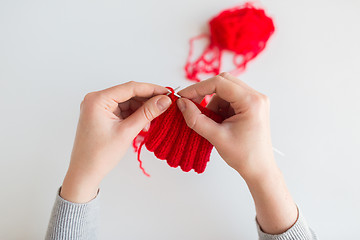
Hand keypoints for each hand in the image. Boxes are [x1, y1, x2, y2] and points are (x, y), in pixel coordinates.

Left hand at [60, 82, 171, 202]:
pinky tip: (144, 123)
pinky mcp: (102, 116)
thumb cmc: (99, 155)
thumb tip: (164, 100)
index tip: (167, 92)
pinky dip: (134, 115)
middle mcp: (96, 100)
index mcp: (98, 100)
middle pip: (129, 94)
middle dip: (147, 100)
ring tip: (154, 119)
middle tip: (165, 105)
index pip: (130, 88)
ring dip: (142, 109)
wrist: (85, 172)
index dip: (151, 89)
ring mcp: (99, 108)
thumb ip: (147, 113)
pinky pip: (123, 110)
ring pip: (127, 102)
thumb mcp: (127, 131)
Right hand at [177, 73, 297, 233]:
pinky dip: (219, 107)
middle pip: (223, 82)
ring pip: (225, 91)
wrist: (259, 169)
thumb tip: (181, 104)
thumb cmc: (244, 156)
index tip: (182, 97)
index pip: (220, 83)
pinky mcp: (251, 106)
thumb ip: (196, 119)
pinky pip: (229, 99)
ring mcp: (255, 101)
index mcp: (251, 101)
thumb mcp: (216, 137)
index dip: (197, 88)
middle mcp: (256, 97)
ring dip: (212, 103)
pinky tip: (218, 122)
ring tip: (210, 122)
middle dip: (204, 92)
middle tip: (189, 104)